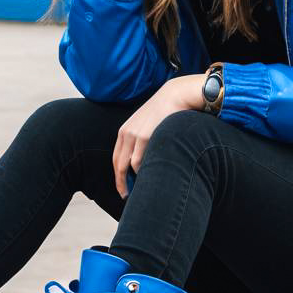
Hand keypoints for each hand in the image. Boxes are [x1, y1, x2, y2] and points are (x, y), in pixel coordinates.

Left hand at [112, 75, 205, 197]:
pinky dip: (142, 172)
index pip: (116, 159)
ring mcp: (134, 135)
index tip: (123, 188)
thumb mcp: (148, 124)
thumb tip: (143, 161)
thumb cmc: (166, 112)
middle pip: (118, 166)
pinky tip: (149, 178)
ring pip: (128, 167)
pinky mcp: (145, 137)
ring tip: (140, 192)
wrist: (176, 95)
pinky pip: (139, 162)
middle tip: (126, 197)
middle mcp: (126, 133)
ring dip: (134, 181)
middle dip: (121, 184)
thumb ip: (142, 139)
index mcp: (124, 131)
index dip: (118, 176)